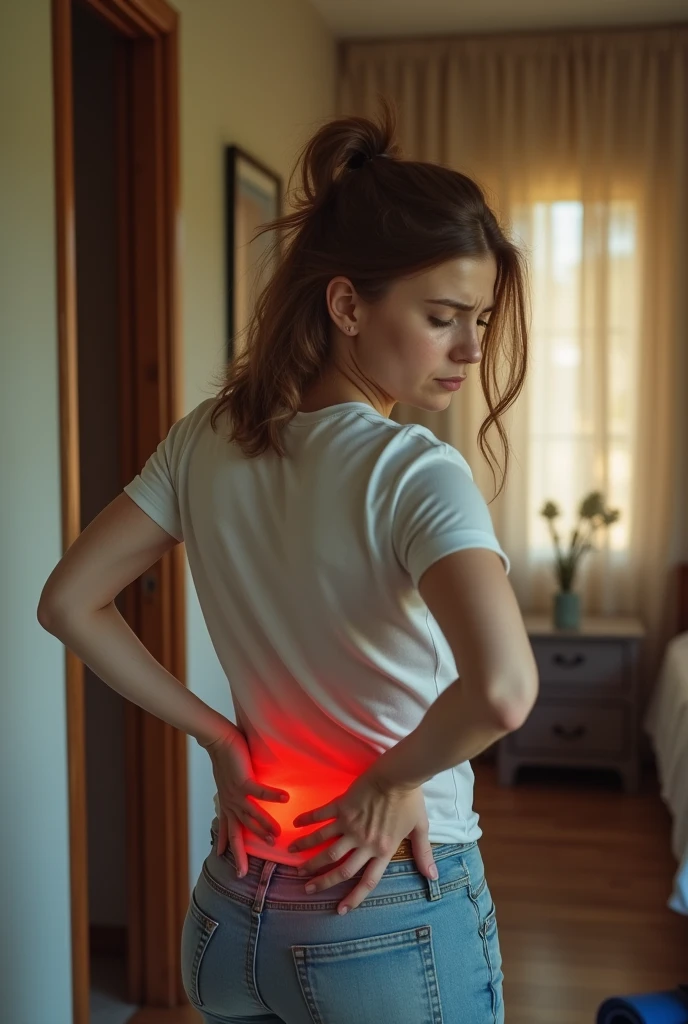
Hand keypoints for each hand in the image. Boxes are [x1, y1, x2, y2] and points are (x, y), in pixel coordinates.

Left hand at [203, 726, 288, 876]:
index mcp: (227, 804)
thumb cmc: (225, 758)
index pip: (227, 830)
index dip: (226, 845)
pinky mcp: (242, 781)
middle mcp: (231, 803)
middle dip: (241, 853)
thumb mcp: (227, 782)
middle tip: (244, 873)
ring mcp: (236, 793)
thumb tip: (242, 796)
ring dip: (264, 827)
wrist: (218, 740)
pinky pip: (259, 792)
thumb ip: (236, 792)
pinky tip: (285, 798)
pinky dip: (272, 795)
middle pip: (237, 833)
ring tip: (277, 837)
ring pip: (252, 816)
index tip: (226, 861)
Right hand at [288, 770, 436, 913]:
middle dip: (321, 880)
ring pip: (324, 845)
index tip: (339, 910)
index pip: (367, 881)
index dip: (354, 898)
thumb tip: (433, 877)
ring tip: (293, 860)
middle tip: (306, 887)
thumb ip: (423, 854)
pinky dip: (307, 821)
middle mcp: (363, 842)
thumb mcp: (420, 828)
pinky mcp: (342, 806)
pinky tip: (295, 825)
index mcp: (382, 850)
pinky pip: (321, 816)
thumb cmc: (410, 800)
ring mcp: (350, 824)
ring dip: (308, 854)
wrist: (398, 774)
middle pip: (339, 867)